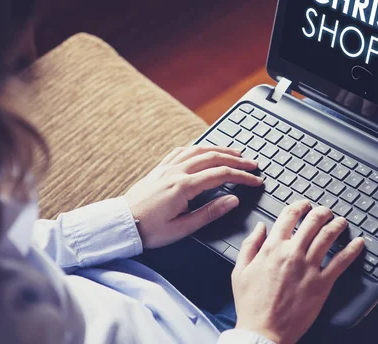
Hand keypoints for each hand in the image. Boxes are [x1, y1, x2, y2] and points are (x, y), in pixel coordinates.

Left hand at [124, 146, 262, 248]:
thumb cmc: (150, 230)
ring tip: (235, 152)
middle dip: (236, 159)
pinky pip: (182, 150)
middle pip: (213, 157)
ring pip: (198, 150)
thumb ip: (210, 212)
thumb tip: (233, 200)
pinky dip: (198, 147)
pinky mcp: (159, 168)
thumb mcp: (183, 228)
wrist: (121, 225)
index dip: (242, 176)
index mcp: (184, 186)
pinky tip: (204, 150)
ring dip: (220, 149)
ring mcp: (167, 167)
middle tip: (252, 164)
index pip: (221, 174)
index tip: (256, 180)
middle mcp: (176, 172)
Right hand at [231, 200, 364, 343]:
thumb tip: (260, 227)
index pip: (289, 216)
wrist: (263, 330)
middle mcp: (292, 253)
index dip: (299, 206)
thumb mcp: (240, 271)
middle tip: (326, 211)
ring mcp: (309, 267)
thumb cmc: (251, 304)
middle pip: (312, 222)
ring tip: (341, 222)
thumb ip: (250, 245)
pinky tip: (358, 243)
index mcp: (272, 248)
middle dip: (322, 212)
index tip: (304, 204)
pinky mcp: (322, 284)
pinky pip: (341, 261)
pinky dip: (352, 250)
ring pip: (328, 236)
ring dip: (337, 225)